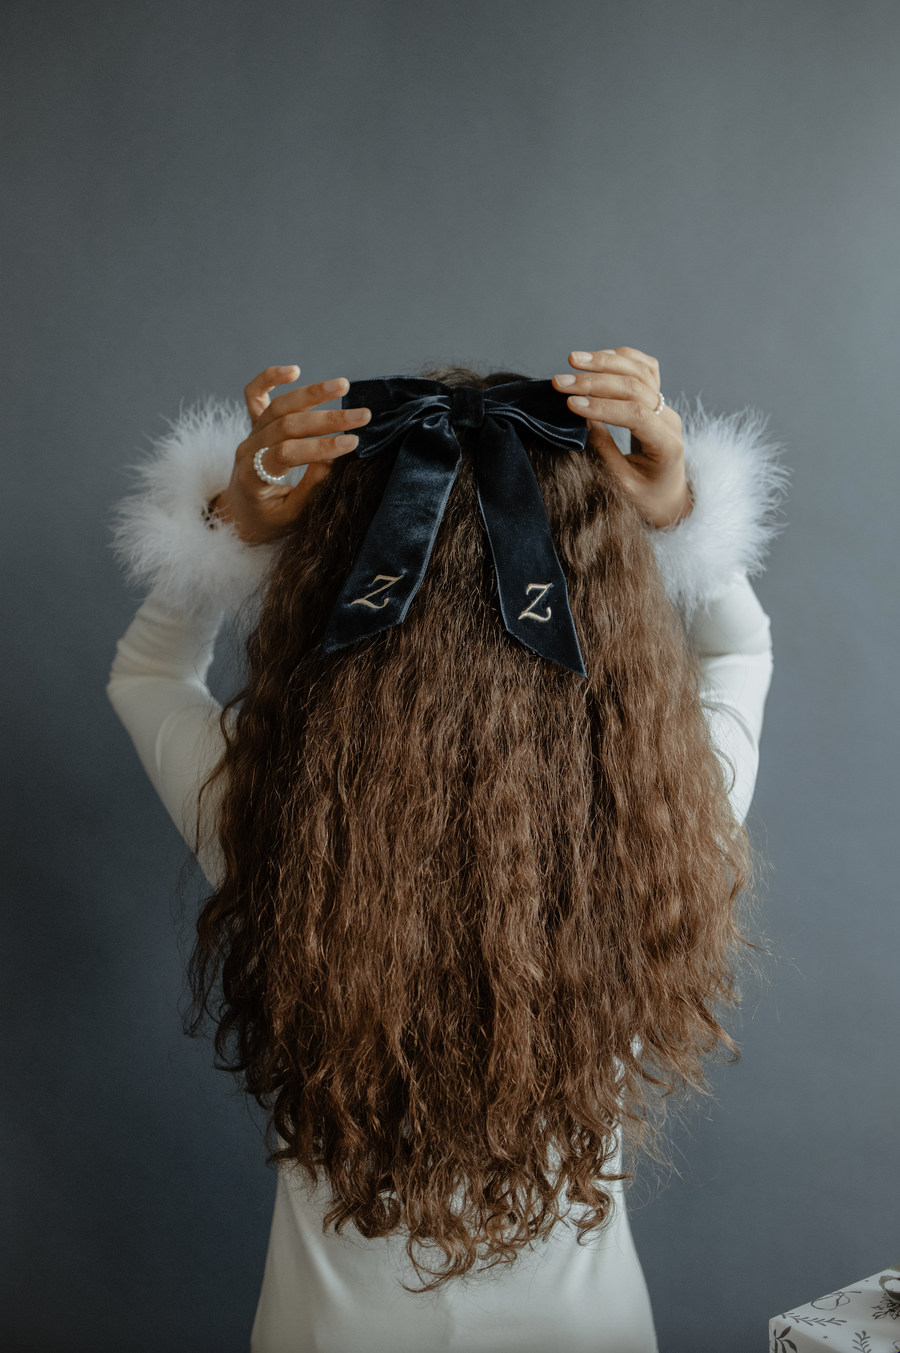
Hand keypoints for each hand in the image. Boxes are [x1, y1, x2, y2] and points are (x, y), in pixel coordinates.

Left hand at [211, 366, 370, 543]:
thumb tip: (333, 459)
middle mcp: (248, 449)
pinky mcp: (253, 425)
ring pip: (279, 406)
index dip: (321, 447)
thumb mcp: (291, 516)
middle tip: (362, 415)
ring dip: (312, 393)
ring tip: (343, 385)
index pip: (287, 454)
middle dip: (327, 419)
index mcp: (253, 477)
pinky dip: (270, 378)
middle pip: (287, 425)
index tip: (353, 442)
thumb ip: (310, 488)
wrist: (239, 515)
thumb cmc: (268, 521)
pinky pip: (255, 395)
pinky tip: (294, 370)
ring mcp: (250, 434)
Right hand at [552, 348, 690, 527]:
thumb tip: (582, 418)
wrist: (667, 497)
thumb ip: (604, 450)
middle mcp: (670, 420)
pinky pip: (644, 369)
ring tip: (573, 359)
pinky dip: (621, 358)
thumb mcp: (622, 484)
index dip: (602, 406)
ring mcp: (666, 407)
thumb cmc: (645, 498)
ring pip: (640, 371)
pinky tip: (597, 358)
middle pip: (636, 387)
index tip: (570, 404)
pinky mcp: (658, 400)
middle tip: (560, 382)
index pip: (636, 414)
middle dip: (596, 381)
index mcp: (667, 445)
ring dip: (605, 362)